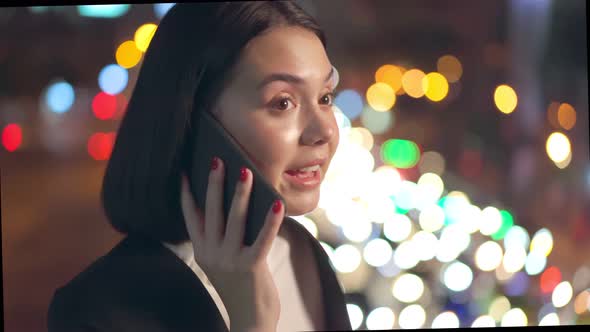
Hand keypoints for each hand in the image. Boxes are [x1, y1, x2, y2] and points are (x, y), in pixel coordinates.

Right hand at [180, 157, 283, 331]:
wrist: (250, 321)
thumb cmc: (240, 285)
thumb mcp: (222, 262)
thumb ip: (223, 237)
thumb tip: (236, 203)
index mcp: (202, 251)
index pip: (190, 217)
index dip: (187, 194)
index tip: (184, 171)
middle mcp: (211, 254)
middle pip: (211, 212)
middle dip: (214, 184)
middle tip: (217, 159)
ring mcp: (230, 260)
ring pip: (234, 220)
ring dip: (240, 194)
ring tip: (245, 171)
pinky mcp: (251, 267)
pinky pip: (262, 238)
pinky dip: (270, 220)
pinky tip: (277, 203)